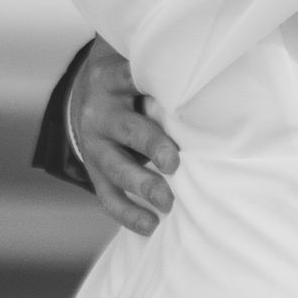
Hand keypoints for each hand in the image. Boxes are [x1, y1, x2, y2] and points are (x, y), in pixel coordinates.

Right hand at [68, 39, 180, 238]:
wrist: (86, 98)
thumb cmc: (129, 84)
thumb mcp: (135, 71)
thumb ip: (161, 79)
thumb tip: (210, 85)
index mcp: (111, 80)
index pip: (128, 79)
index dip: (147, 88)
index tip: (174, 97)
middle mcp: (100, 113)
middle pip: (126, 130)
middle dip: (151, 147)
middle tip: (173, 163)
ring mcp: (93, 146)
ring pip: (115, 168)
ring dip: (142, 186)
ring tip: (167, 203)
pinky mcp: (93, 172)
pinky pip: (107, 197)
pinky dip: (128, 213)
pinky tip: (151, 225)